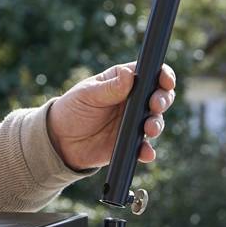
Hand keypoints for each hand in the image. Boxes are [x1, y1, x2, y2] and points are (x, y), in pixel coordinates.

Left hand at [46, 63, 175, 171]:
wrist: (60, 140)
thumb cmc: (72, 109)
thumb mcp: (87, 95)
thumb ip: (109, 88)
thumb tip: (129, 75)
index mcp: (124, 82)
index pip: (150, 74)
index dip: (163, 75)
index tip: (166, 80)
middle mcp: (133, 101)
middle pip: (159, 96)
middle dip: (163, 99)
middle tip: (155, 105)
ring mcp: (134, 123)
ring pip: (155, 121)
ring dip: (157, 124)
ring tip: (149, 129)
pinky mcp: (130, 144)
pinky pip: (144, 147)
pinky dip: (148, 151)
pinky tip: (146, 153)